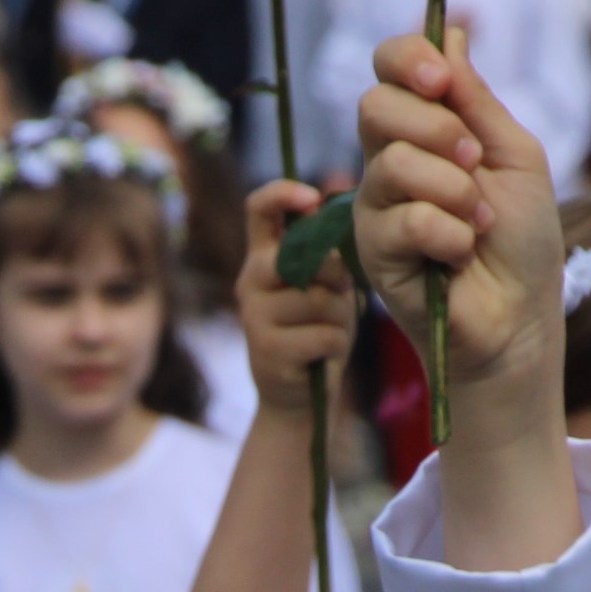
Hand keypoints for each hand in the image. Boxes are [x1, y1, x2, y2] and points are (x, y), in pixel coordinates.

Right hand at [237, 179, 355, 416]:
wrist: (300, 398)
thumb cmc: (318, 331)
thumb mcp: (327, 287)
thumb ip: (328, 258)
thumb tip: (335, 236)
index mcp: (263, 257)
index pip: (259, 208)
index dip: (283, 193)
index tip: (312, 198)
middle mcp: (250, 281)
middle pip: (296, 256)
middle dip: (333, 274)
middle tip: (338, 295)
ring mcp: (254, 317)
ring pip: (318, 299)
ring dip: (340, 316)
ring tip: (331, 331)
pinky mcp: (267, 351)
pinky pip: (323, 334)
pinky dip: (337, 344)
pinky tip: (325, 354)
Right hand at [355, 30, 568, 422]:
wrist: (520, 314)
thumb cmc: (523, 241)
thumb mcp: (514, 155)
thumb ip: (477, 100)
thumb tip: (451, 32)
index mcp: (425, 130)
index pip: (389, 69)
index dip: (406, 60)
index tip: (442, 81)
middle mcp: (389, 162)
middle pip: (374, 107)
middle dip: (434, 128)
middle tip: (471, 161)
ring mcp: (375, 207)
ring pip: (391, 163)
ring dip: (451, 189)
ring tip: (477, 222)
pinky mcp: (371, 252)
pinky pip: (401, 218)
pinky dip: (448, 234)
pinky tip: (460, 255)